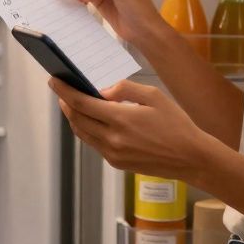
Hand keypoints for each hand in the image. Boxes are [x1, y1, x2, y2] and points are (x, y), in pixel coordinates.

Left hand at [49, 77, 217, 182]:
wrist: (190, 158)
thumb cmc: (176, 124)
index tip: (53, 80)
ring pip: (82, 133)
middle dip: (65, 103)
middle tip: (61, 90)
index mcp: (121, 119)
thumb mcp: (154, 96)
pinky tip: (90, 120)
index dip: (64, 91)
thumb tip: (102, 91)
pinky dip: (86, 130)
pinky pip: (94, 144)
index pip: (81, 103)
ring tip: (71, 103)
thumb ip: (124, 90)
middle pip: (77, 119)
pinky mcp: (117, 163)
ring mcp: (113, 154)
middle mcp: (112, 139)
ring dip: (73, 117)